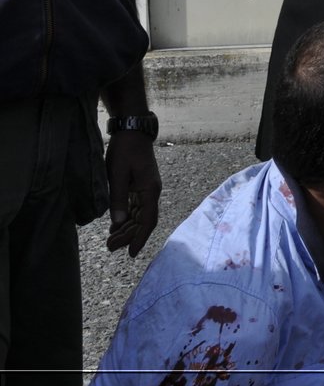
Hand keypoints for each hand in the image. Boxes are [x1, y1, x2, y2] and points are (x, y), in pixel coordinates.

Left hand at [106, 132, 161, 256]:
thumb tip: (118, 223)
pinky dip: (126, 219)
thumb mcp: (118, 174)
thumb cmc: (125, 150)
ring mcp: (147, 190)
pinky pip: (135, 208)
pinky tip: (116, 228)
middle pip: (143, 221)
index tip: (131, 253)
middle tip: (110, 248)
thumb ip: (118, 198)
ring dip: (126, 230)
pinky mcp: (140, 186)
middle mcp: (151, 192)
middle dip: (128, 237)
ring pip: (139, 216)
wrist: (133, 132)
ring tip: (110, 242)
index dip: (140, 238)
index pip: (148, 221)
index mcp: (150, 190)